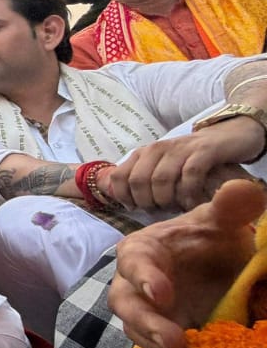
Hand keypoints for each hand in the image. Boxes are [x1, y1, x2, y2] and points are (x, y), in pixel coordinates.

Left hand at [109, 118, 266, 210]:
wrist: (228, 137)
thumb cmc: (191, 160)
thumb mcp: (163, 167)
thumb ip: (145, 180)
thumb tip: (129, 206)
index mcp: (143, 153)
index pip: (119, 176)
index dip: (123, 197)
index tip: (135, 208)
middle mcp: (158, 148)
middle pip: (138, 181)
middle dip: (146, 202)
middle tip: (159, 210)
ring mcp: (180, 148)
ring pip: (161, 179)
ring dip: (166, 200)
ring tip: (175, 207)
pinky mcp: (204, 151)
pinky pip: (190, 175)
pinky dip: (189, 193)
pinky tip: (192, 202)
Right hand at [109, 179, 264, 347]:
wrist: (214, 264)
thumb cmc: (209, 239)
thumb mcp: (222, 221)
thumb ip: (231, 206)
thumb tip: (244, 190)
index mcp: (143, 249)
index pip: (134, 261)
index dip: (144, 277)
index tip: (163, 293)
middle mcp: (133, 281)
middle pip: (125, 302)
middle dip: (147, 321)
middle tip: (175, 340)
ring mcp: (143, 310)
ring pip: (135, 328)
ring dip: (156, 343)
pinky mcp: (156, 331)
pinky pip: (151, 345)